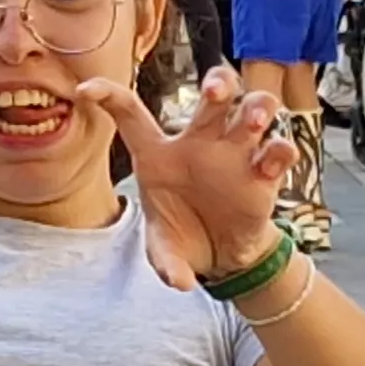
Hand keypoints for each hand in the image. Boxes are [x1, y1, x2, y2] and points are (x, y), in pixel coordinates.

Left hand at [87, 67, 295, 290]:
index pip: (132, 114)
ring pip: (253, 107)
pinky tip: (269, 166)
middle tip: (216, 93)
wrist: (222, 257)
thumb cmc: (185, 237)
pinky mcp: (264, 172)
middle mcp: (200, 143)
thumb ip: (167, 263)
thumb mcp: (166, 252)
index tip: (85, 90)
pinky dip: (279, 151)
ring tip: (255, 123)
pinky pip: (278, 149)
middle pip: (215, 93)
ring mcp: (235, 153)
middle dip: (219, 84)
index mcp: (160, 154)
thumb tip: (180, 282)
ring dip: (257, 108)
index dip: (108, 95)